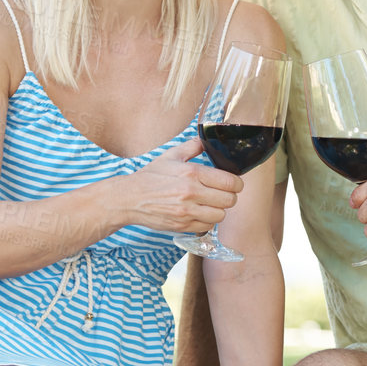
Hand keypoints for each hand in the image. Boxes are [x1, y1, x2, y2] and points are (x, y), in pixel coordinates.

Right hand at [122, 139, 243, 233]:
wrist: (129, 198)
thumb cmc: (151, 176)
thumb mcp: (171, 156)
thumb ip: (193, 146)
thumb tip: (207, 140)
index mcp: (192, 173)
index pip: (231, 182)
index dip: (237, 183)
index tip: (234, 183)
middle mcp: (191, 193)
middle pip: (230, 200)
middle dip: (229, 196)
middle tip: (222, 193)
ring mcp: (186, 211)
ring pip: (221, 215)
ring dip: (219, 210)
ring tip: (210, 203)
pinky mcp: (182, 226)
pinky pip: (207, 226)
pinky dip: (207, 220)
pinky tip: (200, 212)